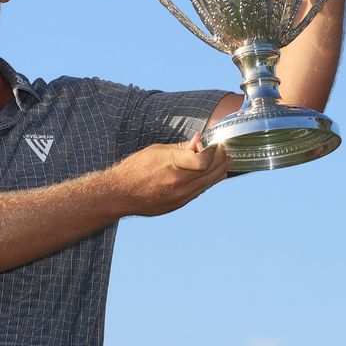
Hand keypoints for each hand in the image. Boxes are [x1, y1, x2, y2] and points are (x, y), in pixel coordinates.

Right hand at [109, 137, 229, 216]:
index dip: (213, 152)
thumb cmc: (134, 168)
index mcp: (171, 165)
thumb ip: (180, 148)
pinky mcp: (177, 205)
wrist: (119, 194)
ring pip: (207, 184)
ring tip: (226, 164)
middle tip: (227, 152)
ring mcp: (178, 196)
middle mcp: (177, 183)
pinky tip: (212, 176)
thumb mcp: (156, 151)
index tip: (214, 145)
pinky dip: (207, 182)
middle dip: (221, 161)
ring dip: (218, 172)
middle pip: (210, 172)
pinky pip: (198, 192)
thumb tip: (198, 140)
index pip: (204, 159)